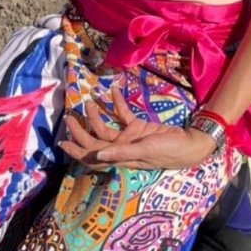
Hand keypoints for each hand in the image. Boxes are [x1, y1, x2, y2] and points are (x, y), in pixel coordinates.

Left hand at [58, 85, 216, 170]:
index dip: (77, 151)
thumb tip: (97, 155)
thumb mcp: (144, 151)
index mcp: (120, 158)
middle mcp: (120, 149)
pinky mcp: (139, 127)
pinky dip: (118, 104)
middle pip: (94, 141)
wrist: (188, 144)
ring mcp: (129, 138)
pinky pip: (124, 115)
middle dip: (81, 130)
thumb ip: (121, 152)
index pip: (92, 156)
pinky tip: (114, 91)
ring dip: (96, 115)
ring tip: (89, 100)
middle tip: (70, 116)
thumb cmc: (167, 151)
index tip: (62, 141)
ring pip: (106, 127)